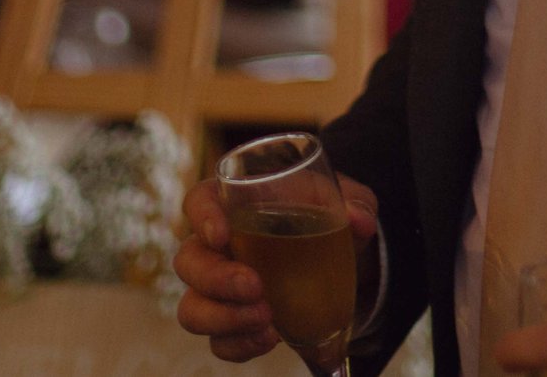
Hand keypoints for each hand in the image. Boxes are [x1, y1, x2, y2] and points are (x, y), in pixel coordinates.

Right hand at [175, 170, 380, 362]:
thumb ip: (355, 202)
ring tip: (266, 320)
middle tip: (256, 287)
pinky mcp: (234, 323)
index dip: (202, 217)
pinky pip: (219, 342)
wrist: (339, 259)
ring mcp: (220, 290)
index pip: (199, 201)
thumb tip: (357, 220)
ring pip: (193, 308)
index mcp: (235, 204)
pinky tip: (269, 338)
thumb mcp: (346, 201)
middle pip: (189, 262)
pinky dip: (240, 345)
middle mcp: (217, 247)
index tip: (221, 234)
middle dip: (217, 279)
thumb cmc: (326, 217)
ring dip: (224, 318)